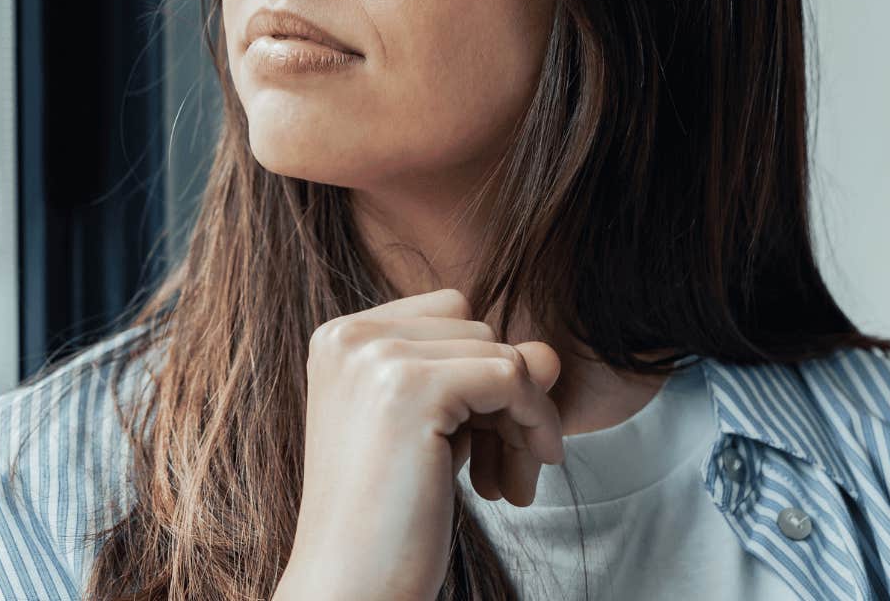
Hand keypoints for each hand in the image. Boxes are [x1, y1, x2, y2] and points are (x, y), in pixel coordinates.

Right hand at [274, 287, 563, 600]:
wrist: (348, 590)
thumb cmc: (385, 522)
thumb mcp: (434, 435)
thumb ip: (482, 381)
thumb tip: (551, 353)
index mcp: (338, 340)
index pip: (448, 315)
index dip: (479, 374)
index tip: (480, 444)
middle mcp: (349, 337)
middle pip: (477, 330)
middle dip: (505, 401)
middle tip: (501, 475)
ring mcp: (376, 358)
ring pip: (500, 352)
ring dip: (522, 421)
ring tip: (506, 486)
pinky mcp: (411, 388)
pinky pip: (512, 375)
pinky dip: (532, 425)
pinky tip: (516, 486)